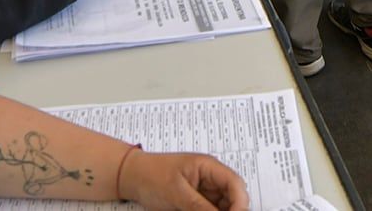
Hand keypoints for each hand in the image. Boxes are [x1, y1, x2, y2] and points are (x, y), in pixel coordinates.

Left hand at [119, 150, 249, 210]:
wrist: (132, 177)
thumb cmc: (151, 175)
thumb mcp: (177, 193)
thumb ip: (200, 207)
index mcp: (209, 167)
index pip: (235, 184)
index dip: (240, 203)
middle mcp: (211, 178)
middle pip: (233, 198)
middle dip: (232, 210)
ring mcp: (205, 191)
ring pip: (223, 207)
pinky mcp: (197, 202)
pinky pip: (210, 210)